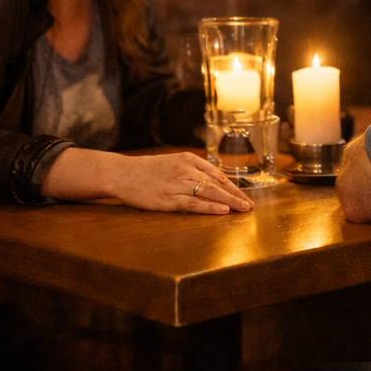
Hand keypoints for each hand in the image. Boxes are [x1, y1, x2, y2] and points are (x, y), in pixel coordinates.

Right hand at [40, 148, 252, 214]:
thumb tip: (212, 182)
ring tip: (242, 209)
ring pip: (209, 193)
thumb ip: (192, 170)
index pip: (217, 175)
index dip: (232, 187)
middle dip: (236, 195)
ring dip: (229, 202)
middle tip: (249, 206)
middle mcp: (186, 170)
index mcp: (188, 160)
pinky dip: (210, 207)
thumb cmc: (146, 170)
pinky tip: (223, 211)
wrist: (121, 173)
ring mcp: (177, 184)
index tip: (244, 196)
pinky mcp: (168, 198)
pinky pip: (194, 203)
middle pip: (217, 184)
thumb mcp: (172, 163)